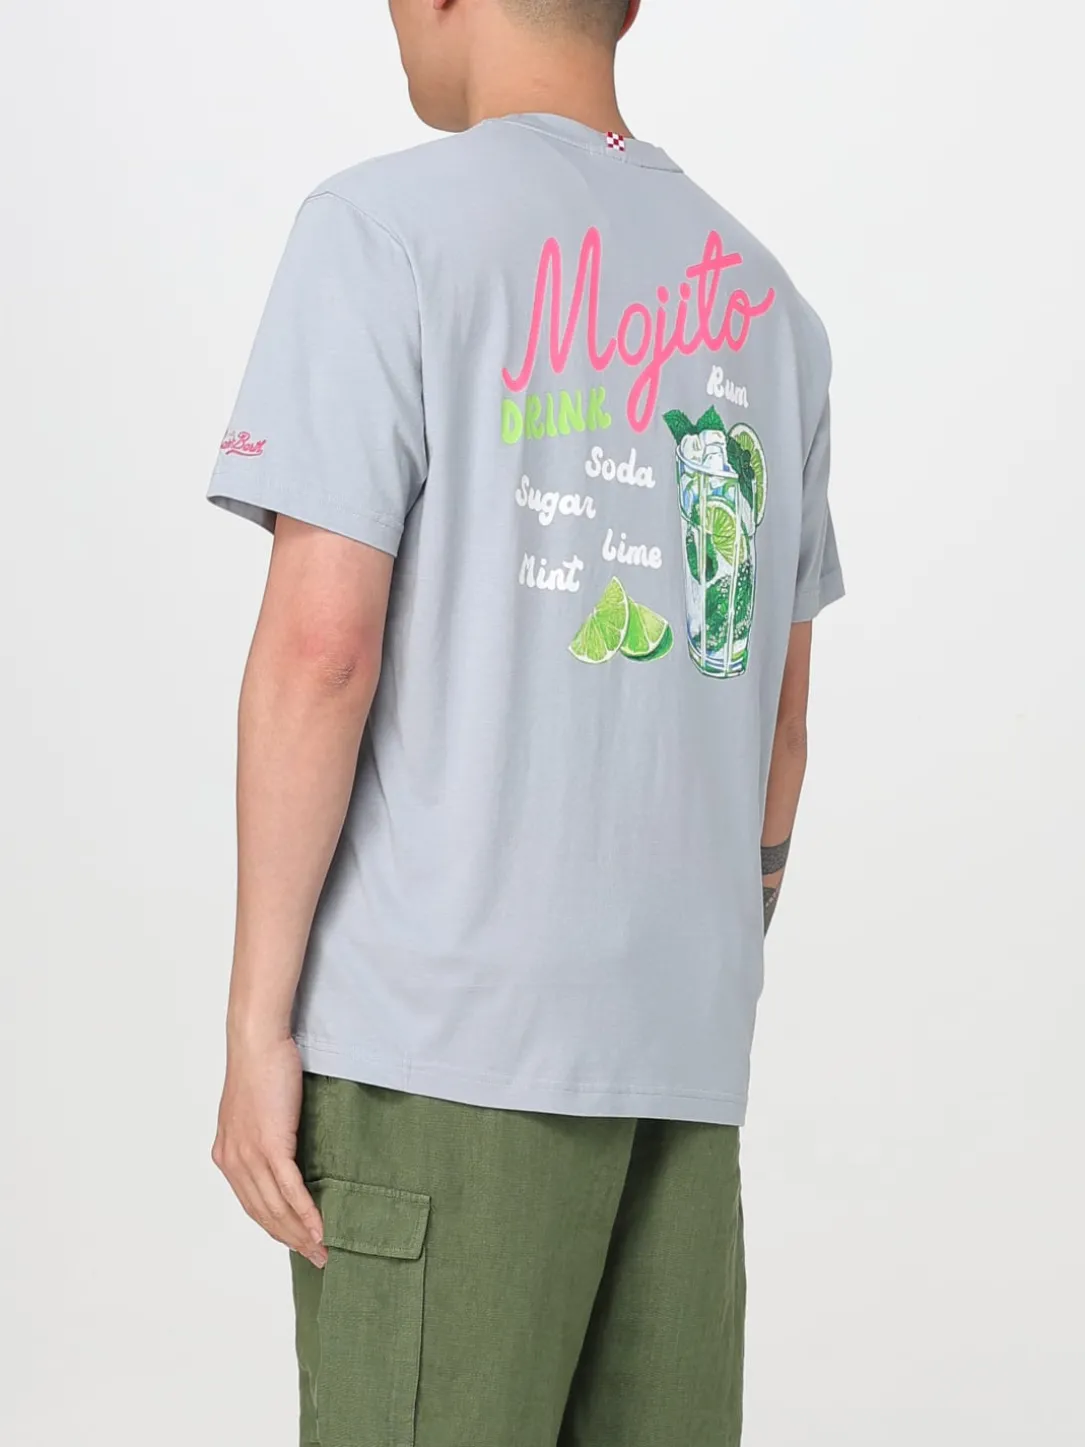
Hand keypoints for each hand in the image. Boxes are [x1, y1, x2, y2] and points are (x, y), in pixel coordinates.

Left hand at [212, 1034, 327, 1268]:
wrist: (257, 1042)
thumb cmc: (262, 1066)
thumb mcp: (255, 1110)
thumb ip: (263, 1136)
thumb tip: (285, 1155)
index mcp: (227, 1156)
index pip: (252, 1205)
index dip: (275, 1229)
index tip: (297, 1245)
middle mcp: (233, 1161)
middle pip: (264, 1214)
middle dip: (291, 1241)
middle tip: (317, 1259)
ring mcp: (250, 1155)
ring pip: (277, 1207)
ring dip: (302, 1234)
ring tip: (324, 1250)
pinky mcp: (271, 1145)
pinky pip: (290, 1189)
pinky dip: (306, 1213)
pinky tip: (321, 1229)